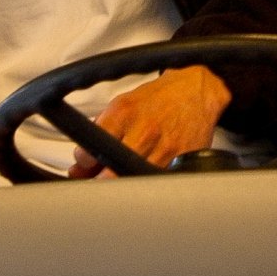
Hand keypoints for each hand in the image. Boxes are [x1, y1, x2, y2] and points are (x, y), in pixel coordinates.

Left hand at [68, 65, 232, 176]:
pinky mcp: (182, 160)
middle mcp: (144, 130)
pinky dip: (148, 184)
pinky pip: (158, 182)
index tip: (85, 165)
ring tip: (123, 176)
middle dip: (100, 180)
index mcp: (123, 114)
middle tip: (99, 179)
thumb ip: (99, 133)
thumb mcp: (122, 106)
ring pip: (135, 180)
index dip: (84, 161)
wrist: (195, 91)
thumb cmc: (157, 99)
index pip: (91, 147)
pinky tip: (146, 178)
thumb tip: (81, 166)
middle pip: (111, 170)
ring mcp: (164, 148)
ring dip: (124, 183)